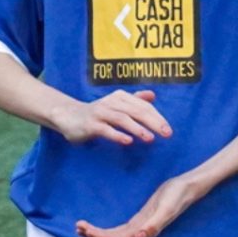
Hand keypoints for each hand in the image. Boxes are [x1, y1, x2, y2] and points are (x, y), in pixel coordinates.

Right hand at [51, 89, 171, 146]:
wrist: (69, 115)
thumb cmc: (98, 112)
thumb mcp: (117, 104)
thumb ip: (135, 100)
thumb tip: (153, 95)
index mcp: (121, 97)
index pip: (143, 106)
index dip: (157, 117)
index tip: (169, 130)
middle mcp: (112, 102)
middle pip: (136, 111)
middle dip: (153, 122)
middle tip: (166, 134)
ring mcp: (100, 113)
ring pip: (122, 119)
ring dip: (137, 128)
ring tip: (150, 138)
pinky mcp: (91, 124)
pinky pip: (105, 129)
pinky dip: (117, 135)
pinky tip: (128, 142)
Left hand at [75, 169, 213, 236]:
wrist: (187, 187)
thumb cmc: (177, 196)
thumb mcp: (166, 208)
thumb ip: (155, 225)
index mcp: (144, 231)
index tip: (85, 229)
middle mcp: (140, 231)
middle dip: (95, 235)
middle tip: (77, 227)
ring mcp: (140, 225)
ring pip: (116, 235)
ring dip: (99, 233)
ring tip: (82, 227)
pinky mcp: (141, 218)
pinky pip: (121, 228)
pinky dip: (107, 228)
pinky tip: (98, 225)